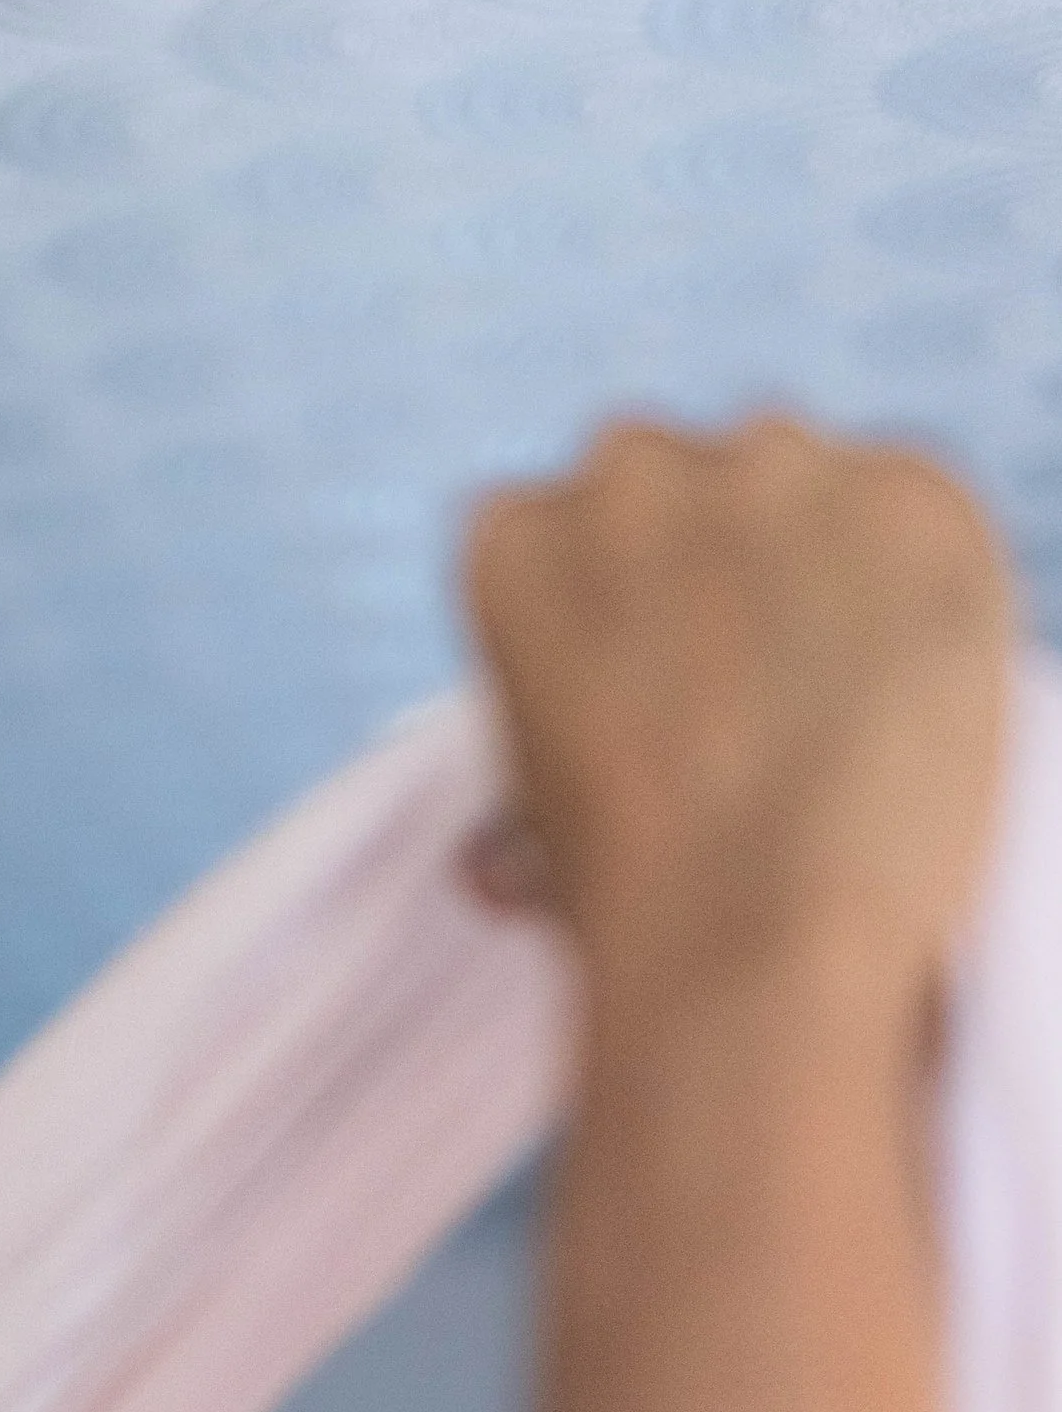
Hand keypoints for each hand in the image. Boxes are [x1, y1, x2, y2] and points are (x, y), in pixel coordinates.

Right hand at [464, 415, 1010, 1005]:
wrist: (755, 941)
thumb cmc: (632, 916)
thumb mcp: (538, 839)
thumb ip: (526, 796)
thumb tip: (489, 861)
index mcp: (513, 541)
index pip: (564, 525)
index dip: (619, 612)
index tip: (650, 684)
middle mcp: (633, 471)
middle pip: (681, 484)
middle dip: (713, 568)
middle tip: (745, 697)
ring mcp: (775, 470)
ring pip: (802, 488)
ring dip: (819, 566)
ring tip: (831, 707)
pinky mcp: (910, 495)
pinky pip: (919, 519)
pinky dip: (921, 592)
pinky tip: (898, 693)